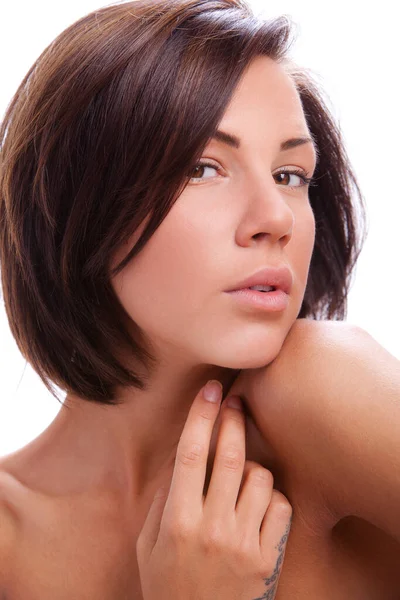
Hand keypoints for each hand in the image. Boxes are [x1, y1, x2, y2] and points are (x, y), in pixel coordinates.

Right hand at [136, 380, 291, 598]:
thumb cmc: (168, 586)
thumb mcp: (147, 546)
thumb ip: (162, 500)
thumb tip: (181, 457)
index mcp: (177, 521)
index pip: (189, 453)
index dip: (200, 415)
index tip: (210, 390)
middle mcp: (212, 528)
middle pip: (229, 456)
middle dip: (233, 420)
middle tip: (235, 401)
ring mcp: (244, 544)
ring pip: (260, 477)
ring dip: (252, 467)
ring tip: (241, 477)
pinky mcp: (268, 558)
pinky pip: (281, 506)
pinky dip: (272, 497)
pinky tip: (259, 505)